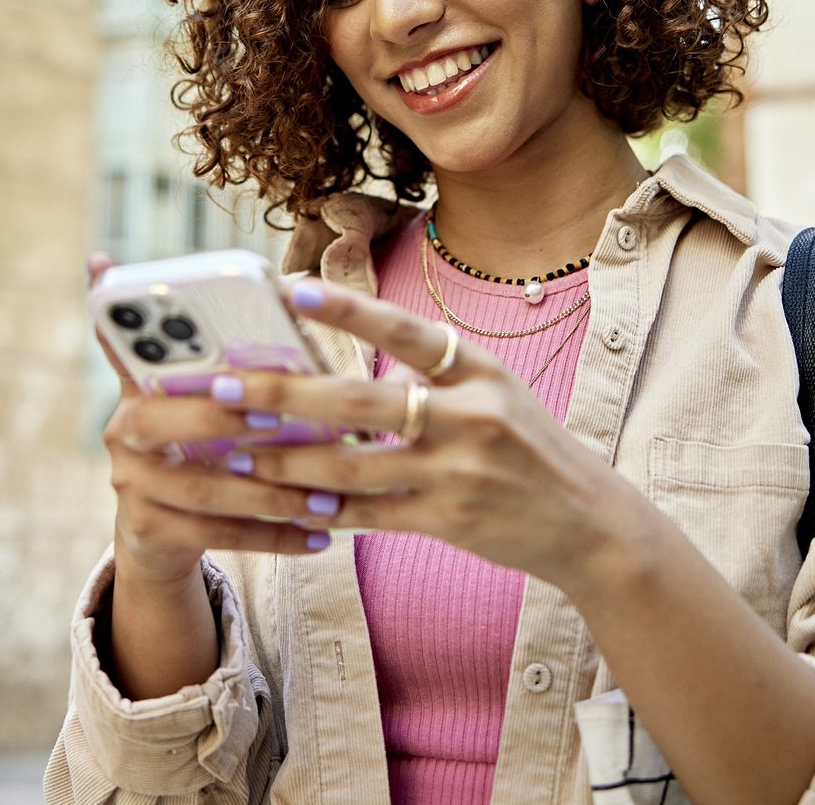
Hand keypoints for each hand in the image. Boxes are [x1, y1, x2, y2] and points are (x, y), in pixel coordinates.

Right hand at [89, 253, 336, 590]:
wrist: (160, 534)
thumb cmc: (200, 444)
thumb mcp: (200, 398)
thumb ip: (233, 356)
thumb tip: (295, 289)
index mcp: (136, 386)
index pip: (122, 345)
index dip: (133, 330)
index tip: (152, 295)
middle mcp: (122, 432)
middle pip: (155, 420)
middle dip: (218, 417)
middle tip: (276, 417)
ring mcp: (131, 485)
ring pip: (201, 487)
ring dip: (269, 492)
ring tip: (326, 496)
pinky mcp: (148, 532)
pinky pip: (216, 535)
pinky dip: (273, 535)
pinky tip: (319, 536)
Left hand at [218, 275, 630, 589]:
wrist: (590, 522)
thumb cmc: (527, 446)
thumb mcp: (494, 390)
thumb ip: (430, 374)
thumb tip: (347, 360)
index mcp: (480, 370)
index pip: (407, 331)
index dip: (350, 311)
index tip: (294, 291)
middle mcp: (471, 415)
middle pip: (362, 401)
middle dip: (286, 394)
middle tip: (223, 387)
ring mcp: (459, 471)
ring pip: (354, 466)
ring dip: (287, 460)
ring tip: (235, 451)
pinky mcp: (449, 520)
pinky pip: (370, 515)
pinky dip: (325, 509)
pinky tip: (284, 502)